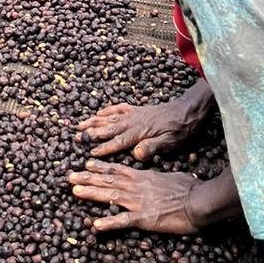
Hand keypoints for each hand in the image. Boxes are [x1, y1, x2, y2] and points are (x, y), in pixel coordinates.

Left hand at [67, 161, 200, 234]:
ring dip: (91, 194)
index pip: (118, 169)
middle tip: (69, 177)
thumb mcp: (171, 177)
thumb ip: (158, 177)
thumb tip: (155, 177)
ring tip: (75, 192)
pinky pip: (124, 221)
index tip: (86, 163)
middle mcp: (137, 187)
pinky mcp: (145, 218)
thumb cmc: (190, 189)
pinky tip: (95, 225)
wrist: (200, 202)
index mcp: (144, 177)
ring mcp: (139, 202)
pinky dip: (109, 223)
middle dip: (88, 178)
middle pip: (108, 180)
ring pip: (110, 196)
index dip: (100, 167)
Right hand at [75, 95, 202, 159]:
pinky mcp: (137, 109)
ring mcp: (134, 114)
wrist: (187, 110)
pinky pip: (118, 108)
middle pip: (108, 127)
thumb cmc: (180, 130)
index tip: (90, 152)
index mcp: (140, 132)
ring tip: (80, 124)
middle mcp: (133, 121)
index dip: (104, 147)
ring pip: (110, 117)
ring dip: (94, 121)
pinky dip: (107, 110)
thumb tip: (135, 154)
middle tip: (76, 136)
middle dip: (92, 132)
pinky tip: (99, 112)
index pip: (118, 141)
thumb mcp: (170, 142)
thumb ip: (152, 147)